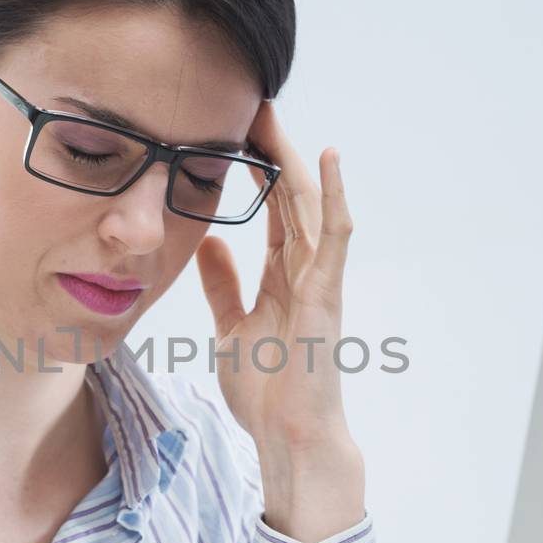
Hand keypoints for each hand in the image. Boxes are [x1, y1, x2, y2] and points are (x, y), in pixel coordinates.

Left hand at [195, 101, 354, 455]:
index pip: (274, 209)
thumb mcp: (230, 325)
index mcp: (284, 277)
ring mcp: (321, 279)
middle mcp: (307, 270)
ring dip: (294, 159)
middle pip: (292, 197)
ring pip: (311, 205)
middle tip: (251, 106)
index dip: (258, 168)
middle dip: (273, 151)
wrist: (287, 437)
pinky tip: (328, 157)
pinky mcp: (327, 293)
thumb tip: (207, 240)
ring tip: (274, 118)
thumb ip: (222, 283)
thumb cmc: (266, 391)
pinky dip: (335, 195)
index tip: (235, 131)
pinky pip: (335, 235)